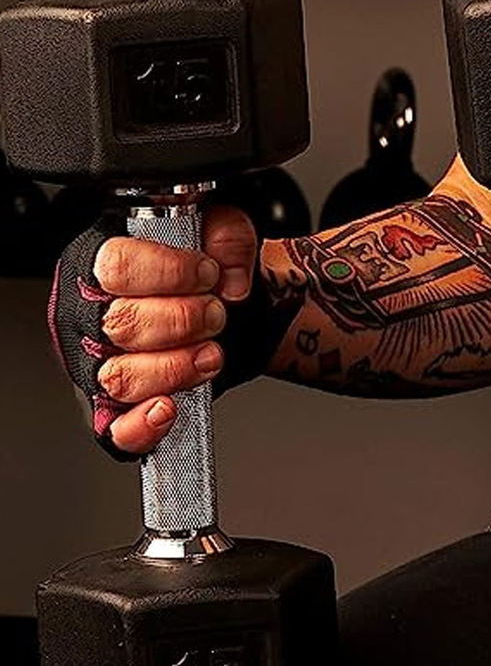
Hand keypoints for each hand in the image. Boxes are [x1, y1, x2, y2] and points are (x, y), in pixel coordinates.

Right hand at [49, 206, 257, 455]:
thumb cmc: (206, 278)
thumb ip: (227, 235)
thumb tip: (230, 274)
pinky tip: (170, 407)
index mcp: (97, 262)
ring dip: (179, 366)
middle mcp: (85, 315)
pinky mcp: (112, 411)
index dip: (171, 272)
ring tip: (209, 351)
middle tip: (215, 314)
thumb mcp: (221, 235)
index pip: (115, 266)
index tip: (208, 274)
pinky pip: (114, 430)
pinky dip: (144, 424)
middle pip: (122, 324)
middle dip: (186, 320)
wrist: (225, 316)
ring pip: (122, 377)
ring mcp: (93, 366)